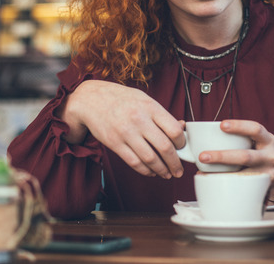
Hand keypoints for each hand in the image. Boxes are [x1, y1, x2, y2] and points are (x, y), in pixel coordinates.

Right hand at [64, 80, 185, 178]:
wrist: (91, 100)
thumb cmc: (121, 99)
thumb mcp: (144, 100)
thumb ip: (162, 115)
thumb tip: (181, 127)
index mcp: (150, 107)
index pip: (174, 130)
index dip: (182, 143)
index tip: (182, 148)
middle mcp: (139, 120)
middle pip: (165, 148)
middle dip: (175, 163)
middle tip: (179, 170)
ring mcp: (126, 133)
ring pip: (150, 159)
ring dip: (162, 170)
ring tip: (167, 174)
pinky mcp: (115, 144)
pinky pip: (134, 163)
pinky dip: (146, 171)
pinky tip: (151, 171)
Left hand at [197, 120, 273, 204]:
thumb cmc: (272, 157)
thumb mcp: (265, 143)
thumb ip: (247, 140)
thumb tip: (213, 137)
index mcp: (269, 141)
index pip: (256, 129)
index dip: (238, 126)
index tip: (221, 125)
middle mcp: (270, 157)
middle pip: (246, 156)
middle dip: (222, 156)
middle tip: (203, 156)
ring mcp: (268, 175)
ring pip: (244, 176)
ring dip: (222, 175)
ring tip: (204, 174)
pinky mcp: (265, 189)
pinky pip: (246, 189)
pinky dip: (229, 187)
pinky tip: (215, 186)